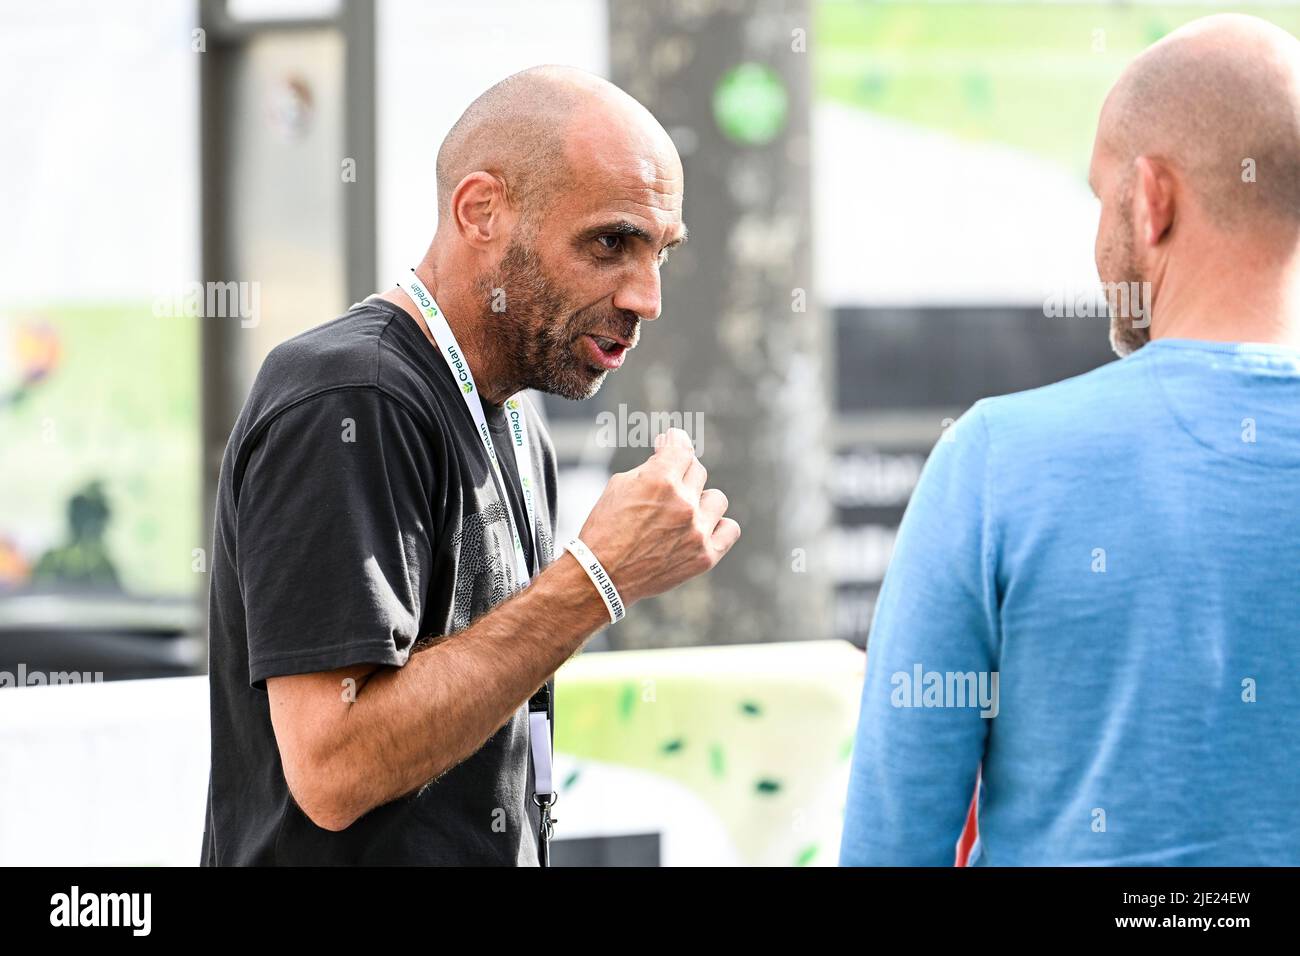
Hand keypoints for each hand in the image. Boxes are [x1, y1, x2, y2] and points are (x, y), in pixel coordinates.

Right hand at [575, 428, 739, 605]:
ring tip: (681, 514)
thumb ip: (651, 466)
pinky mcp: (705, 556)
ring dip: (701, 502)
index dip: (676, 442)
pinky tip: (702, 528)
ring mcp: (697, 531)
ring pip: (716, 499)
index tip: (672, 442)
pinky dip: (718, 527)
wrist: (601, 577)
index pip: (682, 447)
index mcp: (660, 480)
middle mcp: (683, 503)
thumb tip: (670, 448)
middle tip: (664, 489)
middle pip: (698, 472)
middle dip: (681, 475)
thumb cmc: (606, 528)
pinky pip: (730, 529)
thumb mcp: (620, 485)